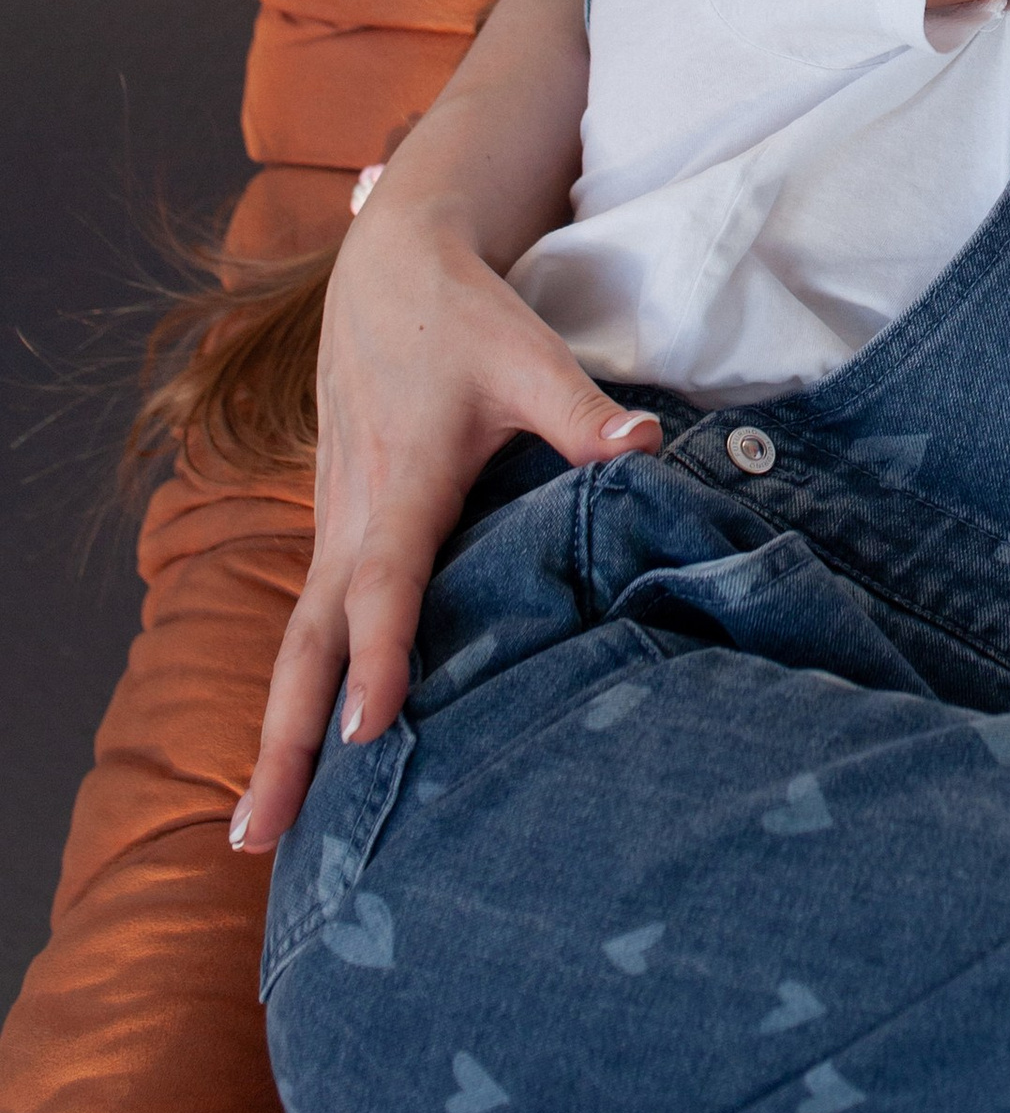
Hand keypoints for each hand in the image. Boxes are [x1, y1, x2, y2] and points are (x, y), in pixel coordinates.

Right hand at [231, 202, 658, 854]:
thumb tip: (649, 443)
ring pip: (295, 643)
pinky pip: (307, 624)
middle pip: (307, 643)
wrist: (386, 275)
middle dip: (282, 740)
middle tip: (256, 836)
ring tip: (256, 832)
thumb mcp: (529, 354)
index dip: (381, 653)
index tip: (370, 729)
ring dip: (274, 732)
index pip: (387, 582)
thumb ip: (582, 411)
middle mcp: (354, 516)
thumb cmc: (465, 320)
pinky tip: (296, 759)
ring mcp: (333, 527)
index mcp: (405, 478)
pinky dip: (293, 692)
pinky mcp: (333, 532)